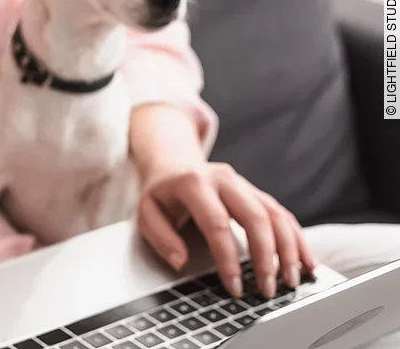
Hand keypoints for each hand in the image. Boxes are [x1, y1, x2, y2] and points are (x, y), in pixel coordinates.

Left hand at [136, 162, 316, 298]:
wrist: (173, 165)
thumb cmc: (161, 194)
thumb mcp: (147, 212)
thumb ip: (161, 237)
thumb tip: (180, 261)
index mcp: (194, 183)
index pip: (216, 224)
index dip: (227, 258)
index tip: (234, 286)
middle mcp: (224, 179)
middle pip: (255, 217)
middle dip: (266, 256)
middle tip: (268, 289)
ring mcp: (244, 184)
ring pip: (275, 214)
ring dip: (288, 250)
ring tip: (291, 281)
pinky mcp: (256, 192)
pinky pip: (283, 214)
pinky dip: (297, 239)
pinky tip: (306, 262)